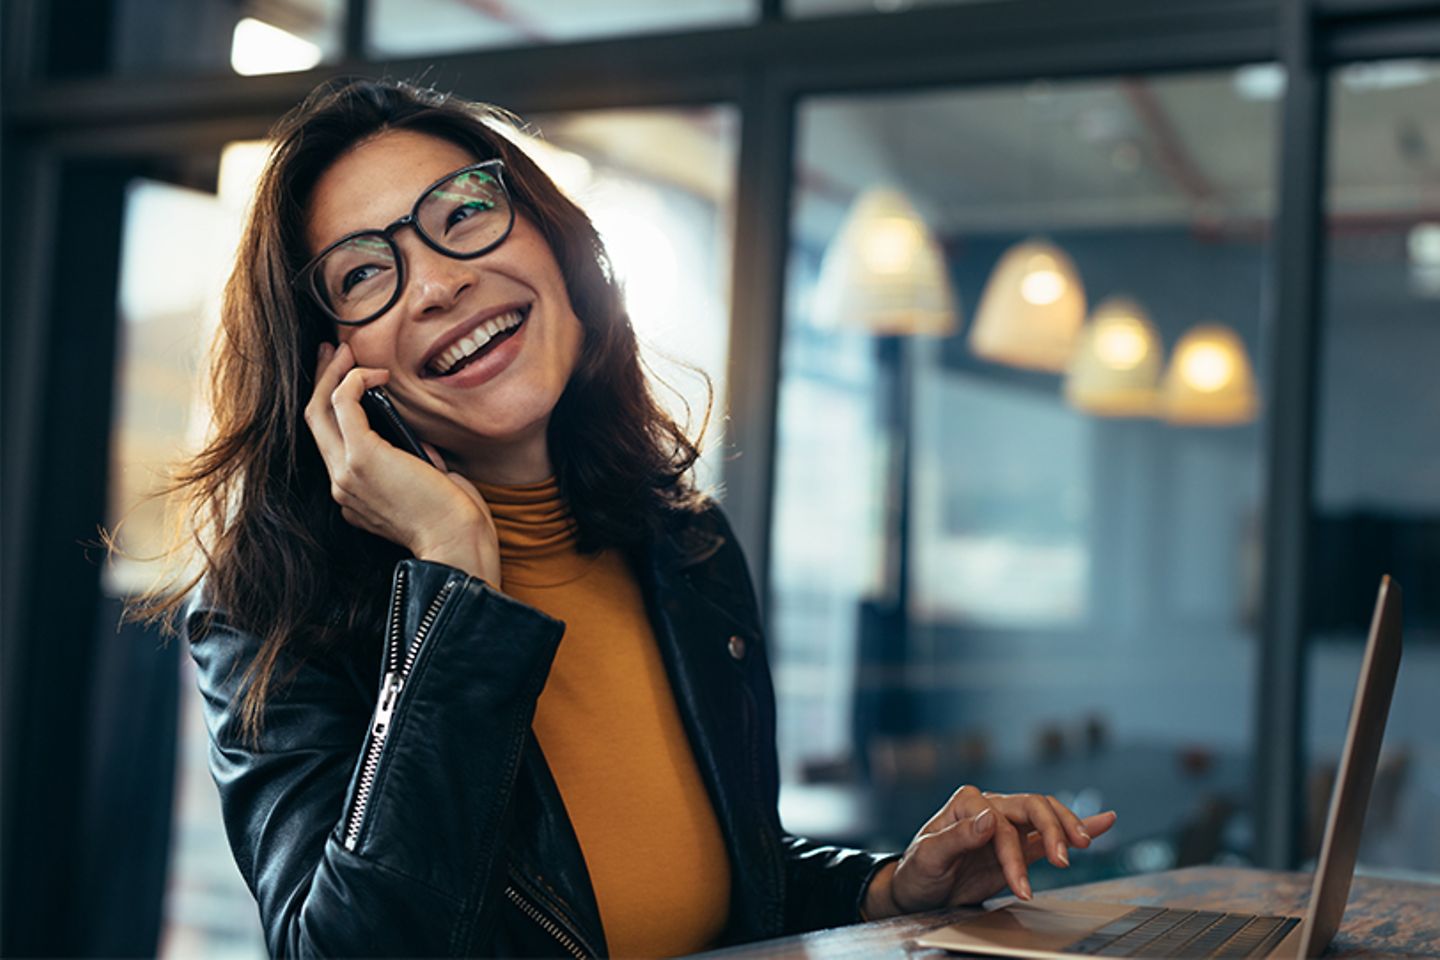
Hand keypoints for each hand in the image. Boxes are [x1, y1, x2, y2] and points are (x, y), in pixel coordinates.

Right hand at [305, 341, 502, 585]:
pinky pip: (344, 404)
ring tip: (346, 350)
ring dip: (332, 374)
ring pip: (320, 410)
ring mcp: (346, 472)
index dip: (333, 407)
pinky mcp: (361, 457)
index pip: (331, 443)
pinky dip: (355, 381)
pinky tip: (376, 372)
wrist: (457, 542)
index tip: (346, 379)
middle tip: (331, 352)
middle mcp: (341, 485)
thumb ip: (413, 466)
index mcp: (354, 495)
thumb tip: (418, 447)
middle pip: (315, 422)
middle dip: (321, 381)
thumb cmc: (453, 519)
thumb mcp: (426, 487)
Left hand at [861, 785, 1116, 918]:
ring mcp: (1007, 824)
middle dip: (1052, 831)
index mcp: (966, 803)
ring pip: (1046, 815)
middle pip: (1032, 806)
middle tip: (1063, 859)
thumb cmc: (917, 872)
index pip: (1000, 821)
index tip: (1020, 885)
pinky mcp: (1019, 846)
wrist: (917, 891)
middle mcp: (989, 807)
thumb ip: (955, 836)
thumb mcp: (927, 856)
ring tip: (1084, 844)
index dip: (1012, 853)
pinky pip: (1049, 834)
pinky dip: (1078, 826)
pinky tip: (1103, 821)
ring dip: (1067, 827)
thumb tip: (987, 817)